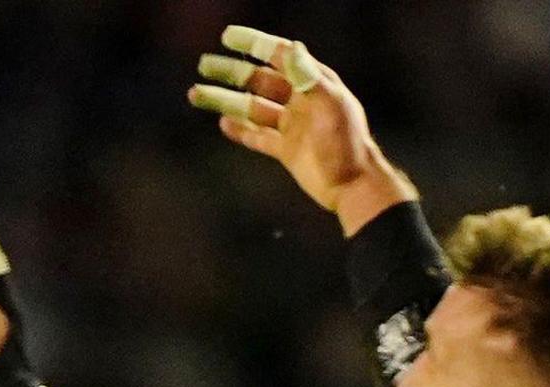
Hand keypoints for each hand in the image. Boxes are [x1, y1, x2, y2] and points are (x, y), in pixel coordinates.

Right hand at [190, 26, 410, 231]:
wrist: (353, 186)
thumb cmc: (347, 143)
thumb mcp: (330, 105)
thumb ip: (308, 76)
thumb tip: (291, 46)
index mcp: (313, 83)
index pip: (279, 56)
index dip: (253, 44)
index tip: (228, 37)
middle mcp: (300, 100)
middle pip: (258, 80)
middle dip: (231, 72)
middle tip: (204, 64)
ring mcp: (291, 125)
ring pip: (252, 108)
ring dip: (225, 100)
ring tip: (197, 93)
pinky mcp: (285, 150)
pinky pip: (257, 136)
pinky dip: (239, 130)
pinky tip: (222, 122)